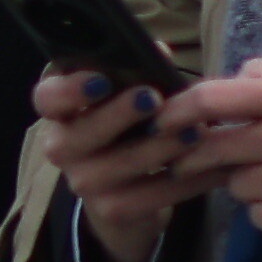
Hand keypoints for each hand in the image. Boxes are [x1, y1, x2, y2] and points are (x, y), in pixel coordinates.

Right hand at [45, 71, 194, 261]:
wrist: (129, 188)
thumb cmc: (132, 123)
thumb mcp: (129, 94)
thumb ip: (139, 72)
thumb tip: (158, 52)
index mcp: (61, 109)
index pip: (47, 98)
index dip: (69, 90)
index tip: (101, 80)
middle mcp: (61, 147)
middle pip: (79, 135)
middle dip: (117, 115)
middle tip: (152, 99)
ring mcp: (83, 182)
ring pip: (118, 166)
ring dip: (159, 148)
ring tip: (196, 132)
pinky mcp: (111, 210)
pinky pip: (150, 196)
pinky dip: (186, 181)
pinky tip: (214, 166)